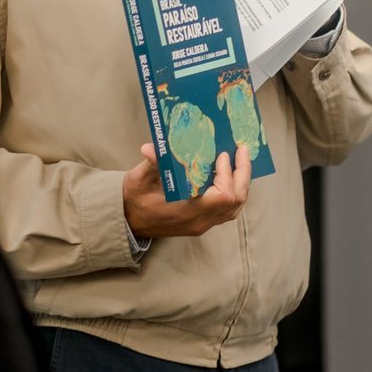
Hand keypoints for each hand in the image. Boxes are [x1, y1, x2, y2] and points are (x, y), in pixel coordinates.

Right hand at [123, 143, 251, 237]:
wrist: (129, 221)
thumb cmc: (134, 200)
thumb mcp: (137, 180)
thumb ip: (151, 164)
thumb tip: (152, 147)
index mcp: (186, 211)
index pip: (222, 197)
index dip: (227, 174)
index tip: (222, 155)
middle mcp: (199, 221)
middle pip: (235, 201)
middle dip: (242, 174)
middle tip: (242, 150)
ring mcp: (203, 224)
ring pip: (235, 208)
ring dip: (241, 183)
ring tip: (240, 160)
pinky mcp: (202, 223)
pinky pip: (228, 211)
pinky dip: (235, 192)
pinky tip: (232, 176)